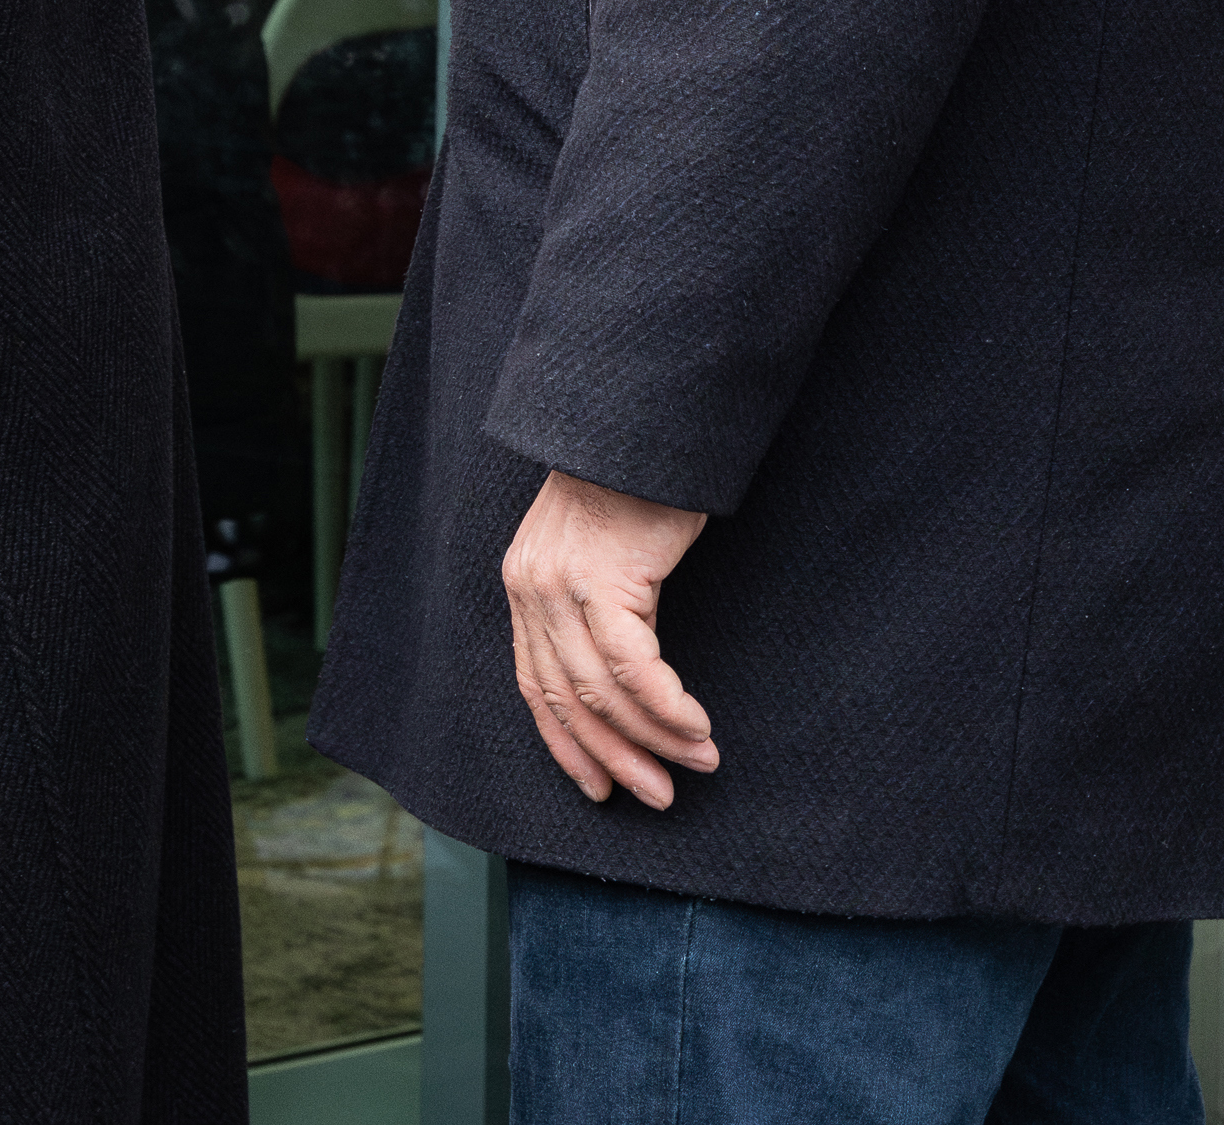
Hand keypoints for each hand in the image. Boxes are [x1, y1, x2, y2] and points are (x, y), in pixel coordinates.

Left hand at [501, 469, 718, 807]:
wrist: (641, 426)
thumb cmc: (635, 487)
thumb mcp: (598, 551)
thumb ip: (595, 606)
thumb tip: (626, 679)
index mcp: (524, 586)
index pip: (535, 685)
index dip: (566, 744)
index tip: (600, 789)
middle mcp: (531, 588)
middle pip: (567, 698)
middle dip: (615, 757)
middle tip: (659, 796)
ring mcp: (560, 584)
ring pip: (602, 690)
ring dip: (655, 738)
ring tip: (698, 762)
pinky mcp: (602, 578)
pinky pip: (635, 666)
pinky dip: (668, 705)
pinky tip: (697, 726)